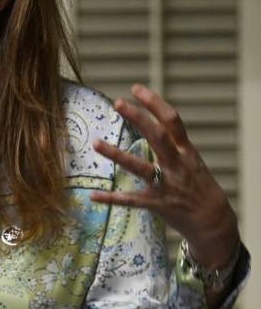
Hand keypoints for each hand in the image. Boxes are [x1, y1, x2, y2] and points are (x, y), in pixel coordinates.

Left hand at [90, 84, 239, 269]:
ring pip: (141, 168)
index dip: (155, 103)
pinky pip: (132, 200)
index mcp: (185, 150)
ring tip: (96, 143)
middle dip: (139, 118)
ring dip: (117, 155)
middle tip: (118, 102)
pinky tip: (93, 195)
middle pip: (157, 136)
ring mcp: (167, 184)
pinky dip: (112, 198)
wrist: (214, 220)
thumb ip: (170, 140)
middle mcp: (177, 164)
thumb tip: (146, 116)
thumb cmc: (196, 182)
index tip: (136, 88)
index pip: (172, 120)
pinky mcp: (158, 204)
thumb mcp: (190, 157)